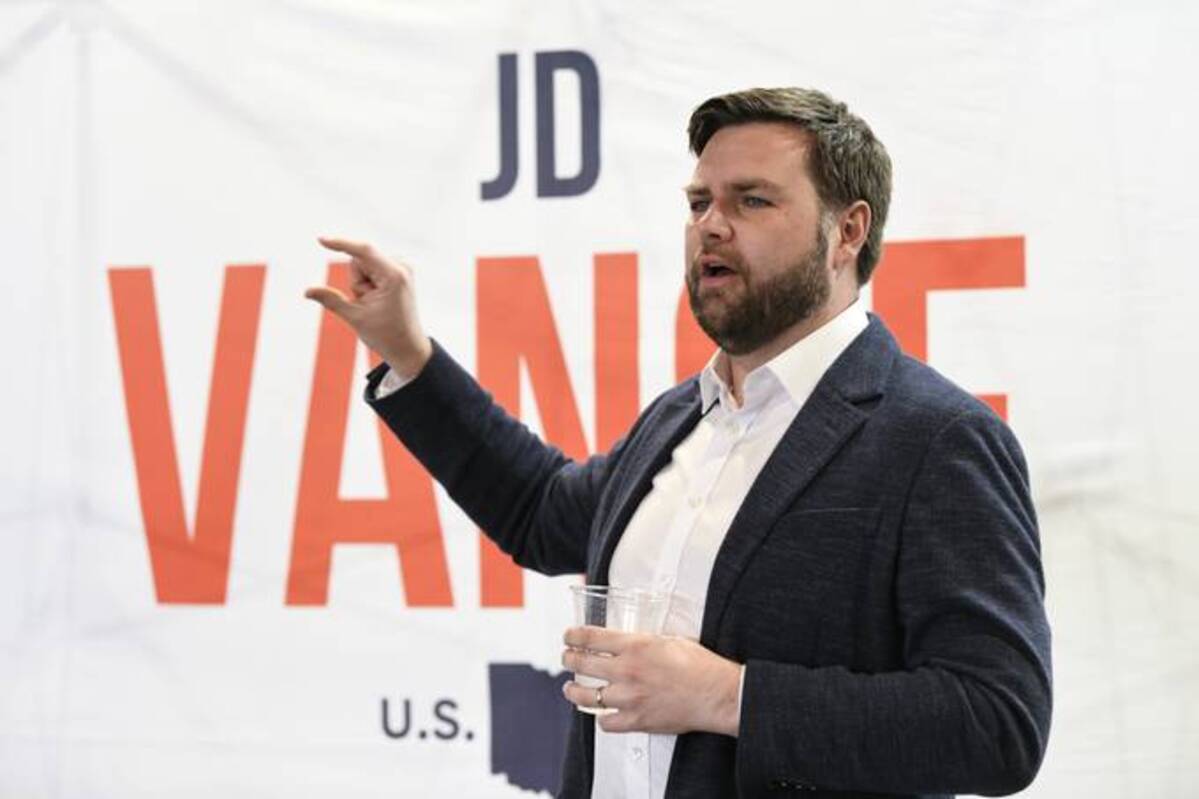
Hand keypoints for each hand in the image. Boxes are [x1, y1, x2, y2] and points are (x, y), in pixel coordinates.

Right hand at [305, 236, 432, 379]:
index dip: (341, 243)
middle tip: (368, 303)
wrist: (407, 347)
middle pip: (359, 260)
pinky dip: (368, 282)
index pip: (364, 251)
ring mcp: (402, 267)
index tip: (321, 239)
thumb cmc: (385, 335)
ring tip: (376, 303)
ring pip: (363, 264)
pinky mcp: (398, 269)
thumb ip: (331, 300)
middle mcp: (402, 266)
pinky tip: (380, 297)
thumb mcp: (355, 317)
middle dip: (356, 281)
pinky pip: (370, 268)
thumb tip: (306, 291)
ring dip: (362, 283)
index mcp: (394, 276)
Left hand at [561, 626, 741, 736]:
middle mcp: (627, 671)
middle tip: (567, 658)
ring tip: (571, 689)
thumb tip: (629, 642)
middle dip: (569, 659)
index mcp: (635, 646)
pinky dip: (601, 719)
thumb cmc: (700, 666)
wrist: (717, 694)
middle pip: (582, 664)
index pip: (591, 638)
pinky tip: (601, 714)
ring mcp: (629, 697)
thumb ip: (644, 641)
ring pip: (586, 696)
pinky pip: (606, 723)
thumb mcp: (669, 640)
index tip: (568, 636)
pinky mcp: (636, 720)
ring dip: (574, 691)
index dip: (573, 636)